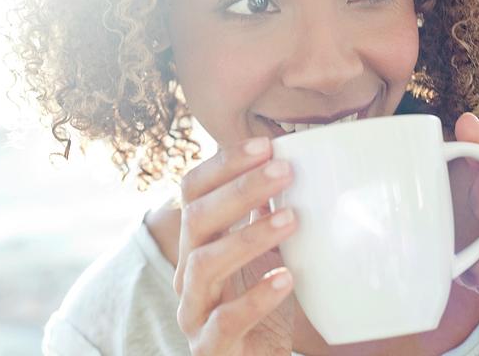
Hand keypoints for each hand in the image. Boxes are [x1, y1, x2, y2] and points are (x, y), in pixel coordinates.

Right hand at [173, 137, 298, 354]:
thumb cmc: (260, 307)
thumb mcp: (263, 255)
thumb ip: (264, 215)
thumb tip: (289, 163)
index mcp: (197, 242)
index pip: (193, 190)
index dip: (224, 163)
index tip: (266, 144)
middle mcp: (187, 272)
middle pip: (196, 219)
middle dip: (239, 189)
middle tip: (283, 170)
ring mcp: (194, 310)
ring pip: (204, 264)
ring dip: (248, 236)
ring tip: (291, 219)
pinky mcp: (211, 348)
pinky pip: (225, 321)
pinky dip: (256, 297)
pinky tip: (286, 279)